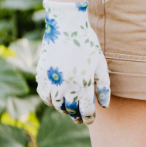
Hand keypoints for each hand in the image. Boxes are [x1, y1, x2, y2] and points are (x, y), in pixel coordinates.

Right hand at [36, 0, 110, 124]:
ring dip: (63, 109)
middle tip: (79, 118)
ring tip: (69, 108)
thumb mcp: (100, 64)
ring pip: (56, 104)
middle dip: (76, 116)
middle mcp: (66, 83)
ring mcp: (52, 79)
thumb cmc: (87, 44)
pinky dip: (49, 100)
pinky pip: (43, 94)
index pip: (86, 109)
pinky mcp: (41, 73)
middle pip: (70, 109)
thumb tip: (104, 106)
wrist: (66, 26)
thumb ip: (103, 87)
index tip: (90, 120)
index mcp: (84, 82)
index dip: (89, 118)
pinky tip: (56, 99)